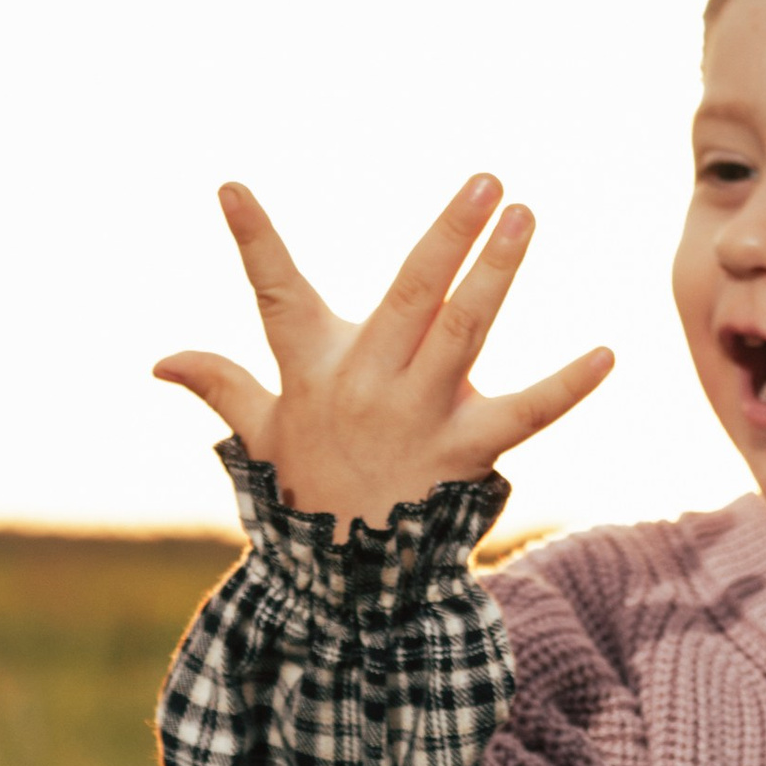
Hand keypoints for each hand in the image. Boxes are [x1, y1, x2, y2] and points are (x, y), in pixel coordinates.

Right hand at [154, 176, 613, 530]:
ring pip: (463, 330)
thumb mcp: (262, 436)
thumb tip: (159, 361)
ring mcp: (418, 417)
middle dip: (447, 233)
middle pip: (410, 294)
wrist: (347, 584)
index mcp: (314, 370)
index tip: (233, 187)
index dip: (252, 240)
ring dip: (495, 271)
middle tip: (485, 181)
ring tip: (524, 216)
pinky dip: (568, 385)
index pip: (274, 293)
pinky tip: (606, 353)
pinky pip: (525, 414)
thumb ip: (222, 385)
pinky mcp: (466, 453)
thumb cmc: (308, 491)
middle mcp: (367, 384)